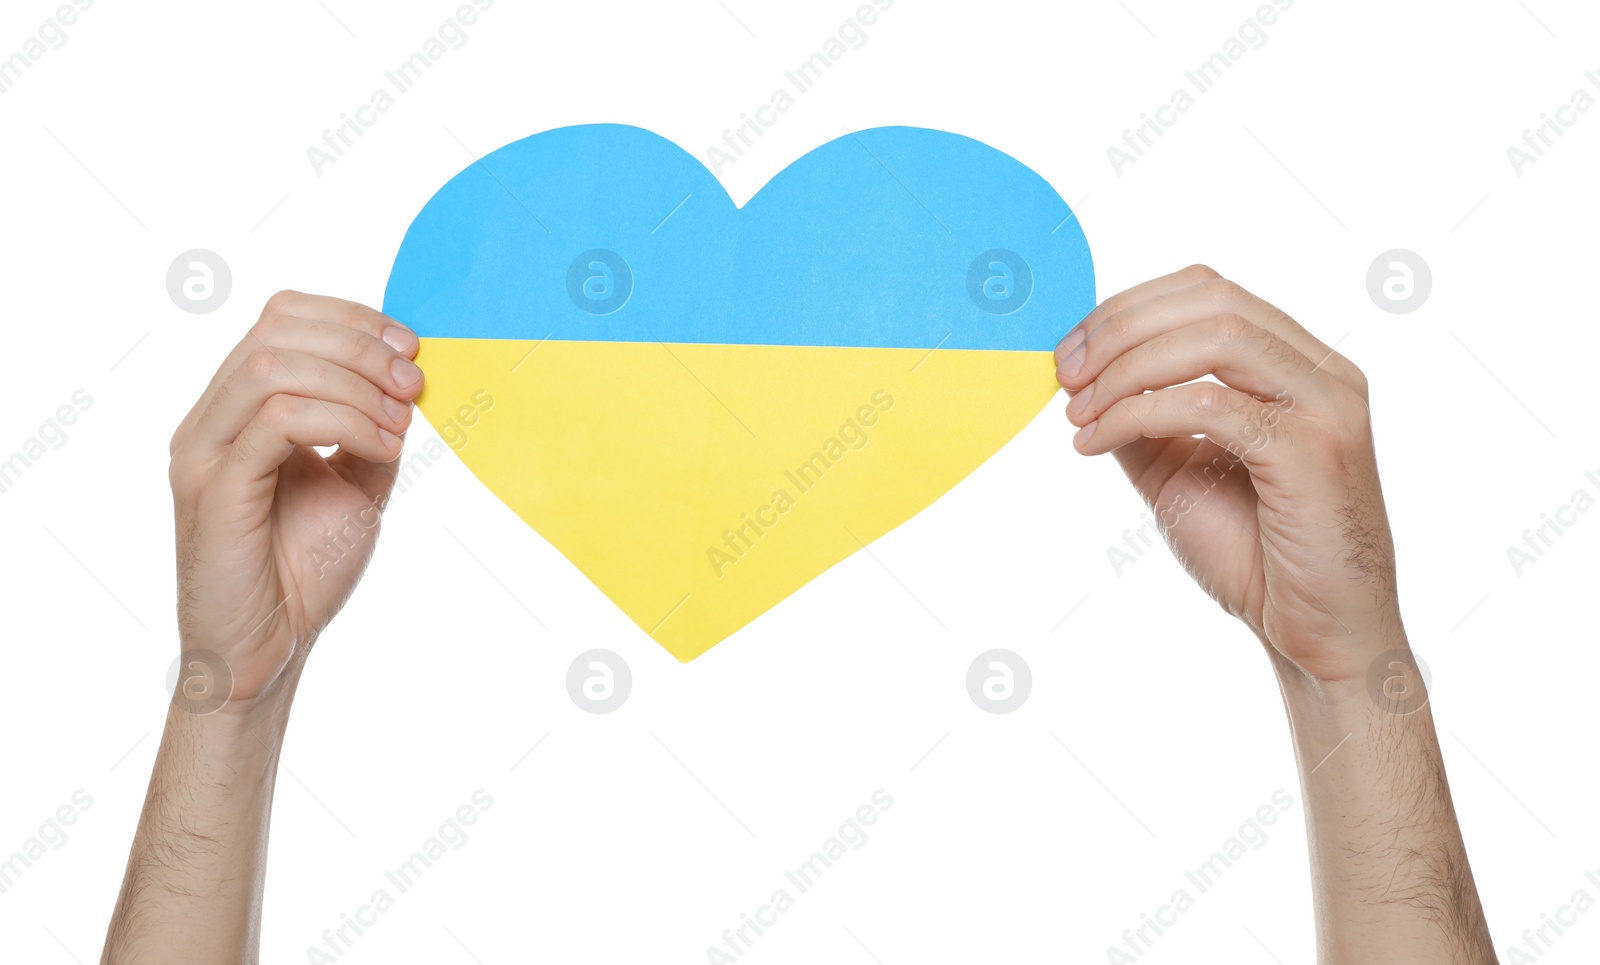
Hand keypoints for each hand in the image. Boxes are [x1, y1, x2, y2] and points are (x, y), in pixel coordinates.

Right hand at [166, 291, 422, 709]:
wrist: (267, 652)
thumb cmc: (303, 570)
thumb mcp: (358, 483)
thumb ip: (372, 426)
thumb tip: (408, 376)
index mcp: (237, 408)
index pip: (282, 317)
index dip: (352, 319)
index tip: (411, 348)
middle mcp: (209, 420)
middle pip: (277, 330)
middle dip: (361, 346)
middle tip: (414, 383)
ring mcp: (203, 451)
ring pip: (273, 368)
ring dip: (355, 385)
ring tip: (399, 424)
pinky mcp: (213, 489)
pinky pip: (276, 421)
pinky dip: (343, 422)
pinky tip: (381, 448)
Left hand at [1056, 265, 1396, 681]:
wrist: (1318, 637)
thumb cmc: (1256, 556)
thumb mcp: (1177, 469)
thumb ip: (1141, 418)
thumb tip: (1080, 378)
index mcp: (1298, 364)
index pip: (1208, 291)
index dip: (1129, 307)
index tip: (1070, 351)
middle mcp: (1323, 371)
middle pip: (1210, 299)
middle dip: (1121, 328)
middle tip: (1064, 373)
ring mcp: (1326, 405)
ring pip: (1215, 337)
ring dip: (1128, 367)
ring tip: (1078, 410)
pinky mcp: (1312, 450)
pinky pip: (1209, 406)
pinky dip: (1138, 414)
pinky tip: (1096, 443)